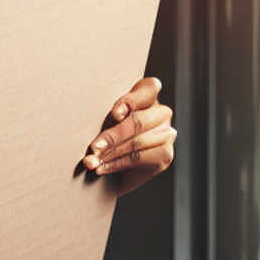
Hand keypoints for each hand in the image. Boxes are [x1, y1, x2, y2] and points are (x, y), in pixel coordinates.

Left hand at [81, 77, 175, 195]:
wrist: (117, 171)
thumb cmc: (108, 138)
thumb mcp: (103, 125)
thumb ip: (102, 126)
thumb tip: (93, 148)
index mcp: (146, 97)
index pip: (149, 88)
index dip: (132, 100)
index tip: (115, 114)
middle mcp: (160, 113)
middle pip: (139, 121)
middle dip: (112, 136)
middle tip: (94, 148)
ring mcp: (166, 133)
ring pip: (138, 142)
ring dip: (112, 153)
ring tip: (93, 161)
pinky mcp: (165, 154)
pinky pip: (141, 158)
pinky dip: (118, 164)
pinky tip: (103, 168)